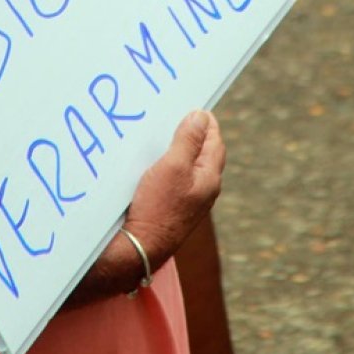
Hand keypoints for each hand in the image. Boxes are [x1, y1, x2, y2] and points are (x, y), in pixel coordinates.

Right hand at [125, 110, 225, 271]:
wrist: (138, 248)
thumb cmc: (157, 208)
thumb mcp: (173, 166)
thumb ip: (188, 140)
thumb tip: (200, 116)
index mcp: (210, 178)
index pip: (215, 140)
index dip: (206, 121)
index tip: (192, 105)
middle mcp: (204, 189)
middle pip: (205, 152)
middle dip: (194, 132)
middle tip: (176, 115)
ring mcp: (189, 199)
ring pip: (189, 165)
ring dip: (180, 147)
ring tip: (163, 133)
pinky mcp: (173, 206)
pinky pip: (177, 177)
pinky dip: (170, 163)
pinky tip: (154, 159)